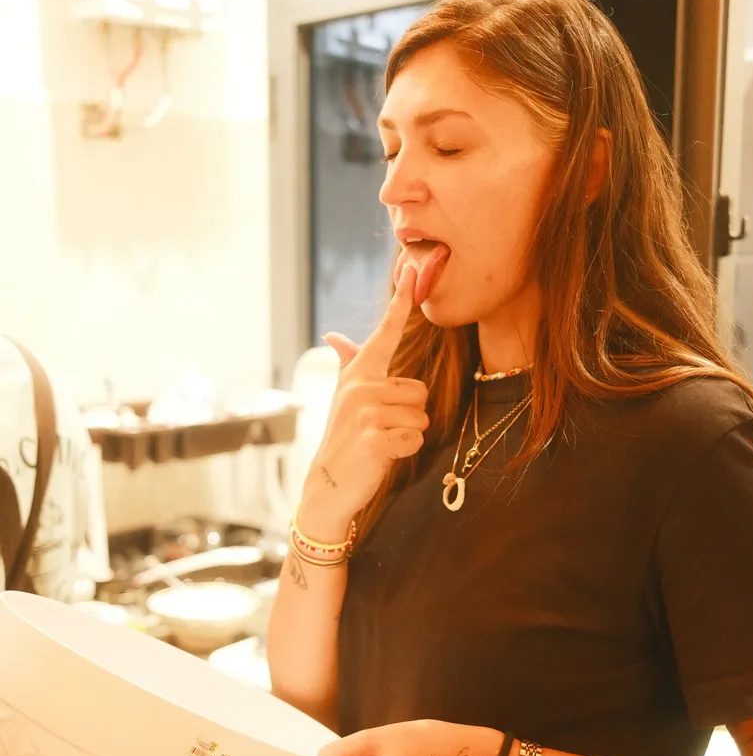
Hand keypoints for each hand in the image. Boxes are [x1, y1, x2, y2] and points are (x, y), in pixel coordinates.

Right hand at [298, 264, 427, 536]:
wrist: (329, 483)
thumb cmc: (344, 438)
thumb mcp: (343, 397)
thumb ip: (347, 364)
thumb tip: (334, 336)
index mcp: (359, 374)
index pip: (384, 333)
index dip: (399, 303)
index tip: (411, 272)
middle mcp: (361, 387)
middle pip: (419, 390)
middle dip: (411, 415)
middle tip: (382, 429)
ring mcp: (366, 412)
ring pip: (421, 416)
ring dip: (409, 434)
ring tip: (382, 442)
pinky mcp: (374, 439)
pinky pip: (415, 439)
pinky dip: (406, 452)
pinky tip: (383, 456)